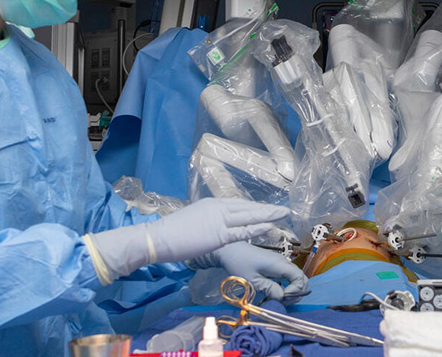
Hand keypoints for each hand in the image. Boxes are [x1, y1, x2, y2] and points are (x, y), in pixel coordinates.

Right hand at [85, 198, 288, 283]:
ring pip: (249, 216)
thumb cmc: (171, 232)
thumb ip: (207, 221)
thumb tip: (213, 227)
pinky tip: (269, 226)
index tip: (267, 208)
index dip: (255, 207)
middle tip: (283, 209)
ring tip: (283, 214)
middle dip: (266, 209)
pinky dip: (257, 228)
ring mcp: (219, 220)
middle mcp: (217, 208)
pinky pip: (242, 231)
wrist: (158, 237)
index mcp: (211, 203)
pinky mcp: (218, 235)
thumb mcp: (193, 219)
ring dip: (268, 215)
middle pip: (247, 207)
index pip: (238, 204)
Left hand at [190, 242, 308, 302]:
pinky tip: (275, 292)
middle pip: (301, 278)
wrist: (230, 250)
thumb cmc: (239, 263)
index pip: (300, 278)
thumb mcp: (253, 280)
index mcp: (279, 265)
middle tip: (282, 302)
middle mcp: (283, 262)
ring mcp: (280, 263)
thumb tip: (282, 298)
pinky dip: (287, 286)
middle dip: (297, 293)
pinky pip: (288, 276)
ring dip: (292, 290)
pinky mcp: (275, 265)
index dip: (296, 291)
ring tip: (278, 299)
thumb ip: (270, 289)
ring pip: (295, 278)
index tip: (283, 298)